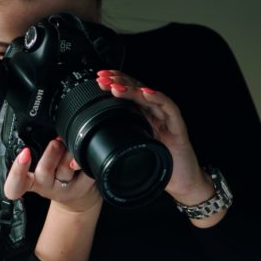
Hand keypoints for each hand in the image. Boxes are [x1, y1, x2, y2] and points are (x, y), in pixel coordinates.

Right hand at [3, 137, 101, 213]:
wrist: (78, 196)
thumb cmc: (57, 175)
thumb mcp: (43, 166)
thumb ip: (40, 152)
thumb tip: (50, 134)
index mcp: (31, 182)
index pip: (15, 185)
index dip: (17, 171)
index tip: (24, 153)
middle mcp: (46, 188)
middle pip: (44, 171)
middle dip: (51, 152)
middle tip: (56, 142)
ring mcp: (64, 190)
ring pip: (66, 167)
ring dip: (69, 151)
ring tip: (70, 146)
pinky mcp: (82, 189)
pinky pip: (85, 169)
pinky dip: (85, 158)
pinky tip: (84, 156)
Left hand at [96, 69, 212, 203]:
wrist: (183, 182)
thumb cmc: (158, 167)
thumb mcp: (128, 157)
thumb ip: (106, 153)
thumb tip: (77, 161)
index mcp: (142, 117)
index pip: (128, 93)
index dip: (114, 83)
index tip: (99, 79)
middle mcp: (154, 114)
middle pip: (136, 90)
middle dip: (119, 81)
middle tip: (103, 78)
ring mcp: (166, 118)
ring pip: (150, 96)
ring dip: (133, 88)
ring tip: (116, 86)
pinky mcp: (178, 126)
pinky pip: (169, 108)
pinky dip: (158, 99)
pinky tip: (145, 93)